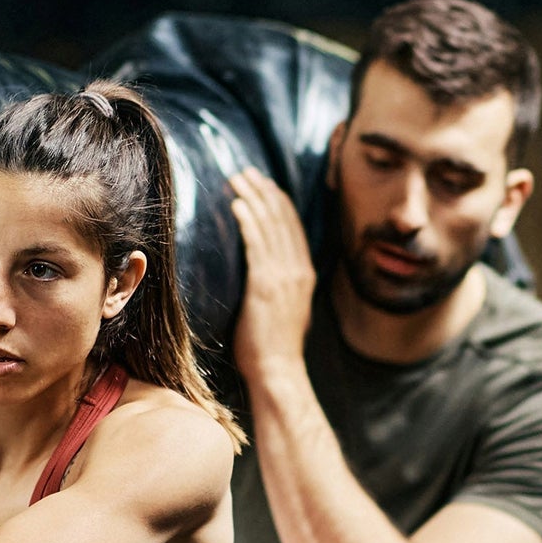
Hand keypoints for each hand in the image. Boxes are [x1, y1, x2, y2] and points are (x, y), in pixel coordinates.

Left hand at [227, 169, 315, 384]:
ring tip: (237, 180)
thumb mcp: (285, 309)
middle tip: (246, 171)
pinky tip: (237, 205)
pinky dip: (249, 222)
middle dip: (264, 191)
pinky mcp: (266, 285)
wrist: (278, 371)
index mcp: (304, 274)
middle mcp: (298, 270)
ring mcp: (284, 277)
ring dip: (253, 198)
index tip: (263, 183)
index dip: (278, 201)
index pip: (293, 227)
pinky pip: (258, 245)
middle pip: (283, 219)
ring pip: (270, 226)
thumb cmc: (273, 348)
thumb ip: (280, 287)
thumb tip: (266, 275)